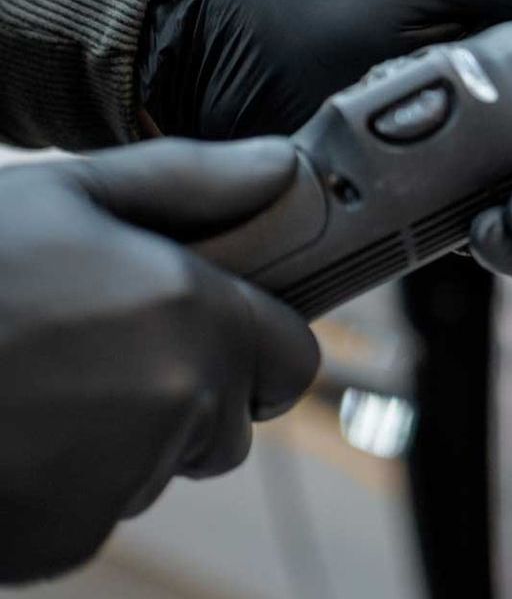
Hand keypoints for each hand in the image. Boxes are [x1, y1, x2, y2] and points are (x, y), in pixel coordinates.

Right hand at [0, 139, 317, 582]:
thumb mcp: (64, 195)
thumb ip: (188, 181)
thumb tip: (281, 167)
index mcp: (193, 311)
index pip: (292, 361)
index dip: (254, 349)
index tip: (203, 335)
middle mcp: (179, 399)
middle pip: (228, 425)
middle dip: (186, 401)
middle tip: (89, 358)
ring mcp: (125, 476)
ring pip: (159, 471)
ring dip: (120, 447)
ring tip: (33, 391)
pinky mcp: (67, 536)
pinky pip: (97, 515)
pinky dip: (62, 493)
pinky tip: (11, 439)